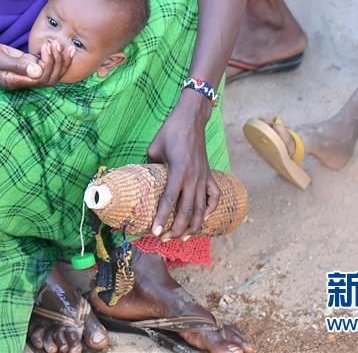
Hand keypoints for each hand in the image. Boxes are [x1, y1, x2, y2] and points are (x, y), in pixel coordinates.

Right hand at [0, 38, 73, 88]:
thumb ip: (16, 65)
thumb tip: (37, 71)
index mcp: (15, 81)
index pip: (41, 79)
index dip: (49, 64)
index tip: (48, 46)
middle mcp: (22, 80)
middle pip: (49, 79)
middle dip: (58, 62)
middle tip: (57, 44)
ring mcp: (25, 72)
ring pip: (50, 73)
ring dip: (59, 60)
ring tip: (61, 44)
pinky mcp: (26, 64)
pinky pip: (45, 64)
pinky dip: (55, 56)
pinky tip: (59, 45)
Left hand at [147, 95, 220, 237]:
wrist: (191, 119)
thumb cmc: (170, 132)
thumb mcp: (154, 149)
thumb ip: (151, 168)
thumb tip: (144, 183)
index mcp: (178, 171)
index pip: (170, 200)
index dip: (161, 218)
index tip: (154, 232)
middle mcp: (193, 177)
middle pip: (187, 210)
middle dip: (176, 229)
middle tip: (164, 239)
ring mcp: (203, 177)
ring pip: (201, 209)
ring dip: (192, 226)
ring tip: (183, 238)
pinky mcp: (209, 175)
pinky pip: (214, 197)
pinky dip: (210, 210)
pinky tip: (202, 220)